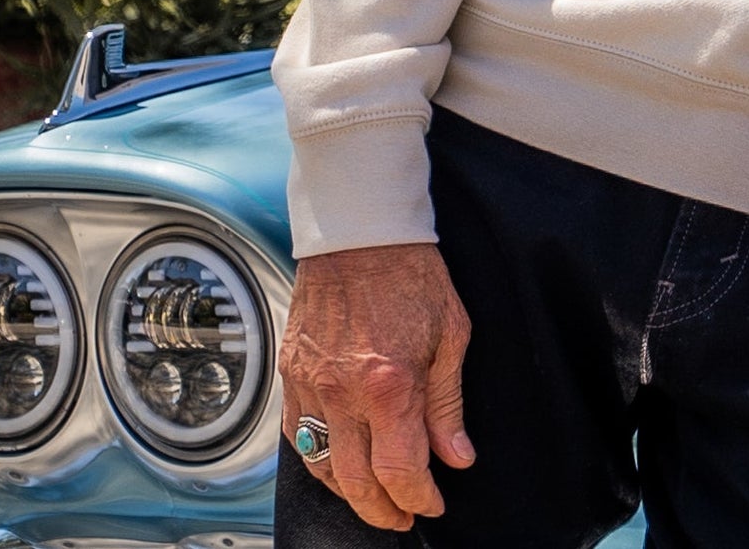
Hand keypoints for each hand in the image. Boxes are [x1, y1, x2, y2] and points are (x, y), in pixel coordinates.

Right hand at [279, 243, 474, 529]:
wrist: (360, 233)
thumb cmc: (412, 274)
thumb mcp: (452, 333)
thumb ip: (448, 404)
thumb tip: (457, 457)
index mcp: (389, 385)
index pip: (400, 471)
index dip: (419, 498)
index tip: (434, 503)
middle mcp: (343, 394)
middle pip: (357, 483)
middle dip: (384, 511)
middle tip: (405, 515)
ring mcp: (311, 386)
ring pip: (321, 468)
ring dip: (349, 494)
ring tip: (375, 499)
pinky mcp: (291, 374)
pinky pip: (296, 437)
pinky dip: (317, 462)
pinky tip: (339, 465)